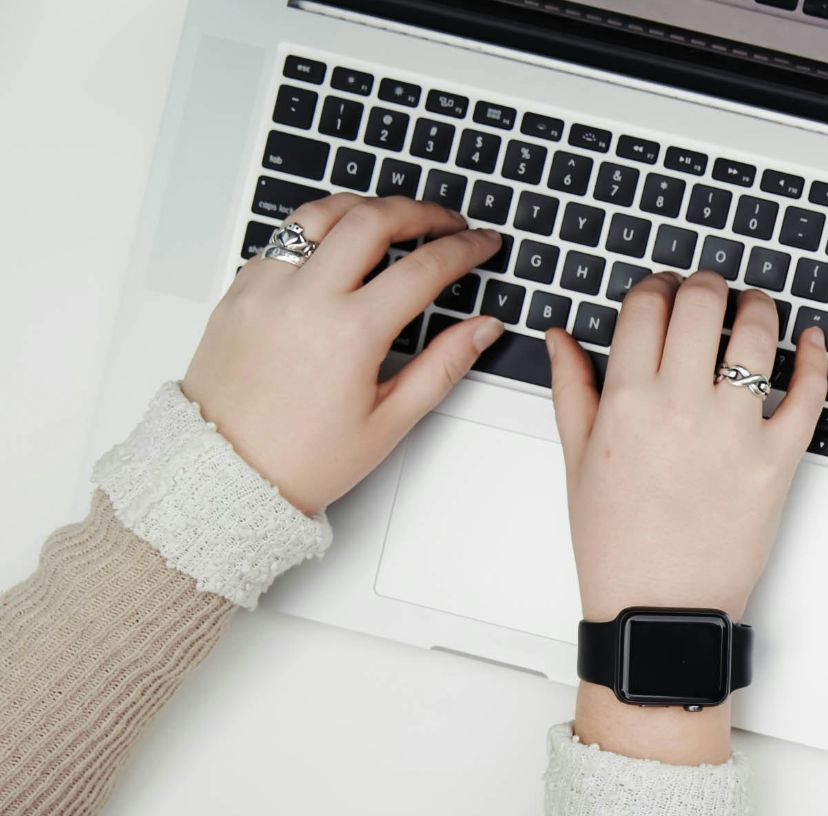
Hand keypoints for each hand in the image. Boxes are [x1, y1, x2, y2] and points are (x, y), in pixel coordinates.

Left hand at [181, 194, 504, 514]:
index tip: (481, 244)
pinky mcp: (239, 291)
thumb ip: (443, 366)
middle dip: (420, 212)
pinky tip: (338, 247)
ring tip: (392, 218)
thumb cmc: (302, 458)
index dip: (464, 248)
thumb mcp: (389, 421)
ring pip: (321, 214)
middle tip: (447, 221)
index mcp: (350, 333)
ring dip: (365, 207)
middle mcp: (305, 298)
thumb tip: (482, 329)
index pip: (423, 268)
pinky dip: (318, 231)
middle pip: (373, 219)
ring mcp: (266, 288)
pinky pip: (283, 239)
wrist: (224, 474)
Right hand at [548, 271, 827, 762]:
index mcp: (627, 402)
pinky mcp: (779, 460)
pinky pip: (808, 394)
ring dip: (758, 307)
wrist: (660, 609)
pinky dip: (815, 358)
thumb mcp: (577, 463)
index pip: (646, 306)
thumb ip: (572, 389)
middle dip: (706, 284)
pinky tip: (810, 341)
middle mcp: (682, 407)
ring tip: (754, 308)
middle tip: (710, 291)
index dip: (656, 286)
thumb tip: (562, 337)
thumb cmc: (617, 546)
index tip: (663, 292)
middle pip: (702, 303)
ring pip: (757, 334)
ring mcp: (735, 432)